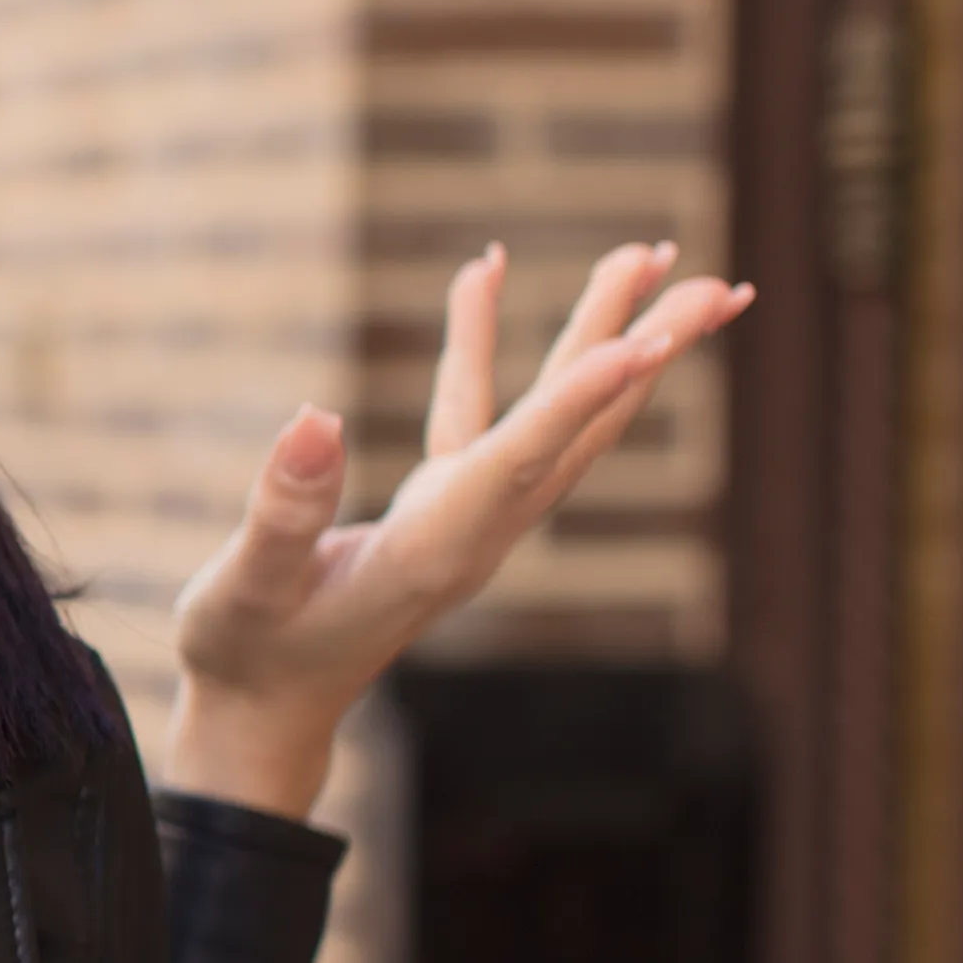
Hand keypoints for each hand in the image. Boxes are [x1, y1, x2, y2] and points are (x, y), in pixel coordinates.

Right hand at [165, 242, 751, 819]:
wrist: (264, 706)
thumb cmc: (249, 653)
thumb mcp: (247, 588)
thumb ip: (283, 512)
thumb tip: (314, 417)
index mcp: (434, 553)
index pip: (520, 463)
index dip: (581, 401)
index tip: (651, 338)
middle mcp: (474, 530)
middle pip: (580, 431)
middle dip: (648, 352)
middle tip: (715, 282)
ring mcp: (466, 516)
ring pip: (552, 415)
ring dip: (600, 335)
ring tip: (646, 257)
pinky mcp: (440, 504)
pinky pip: (479, 410)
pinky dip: (483, 339)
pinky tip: (481, 273)